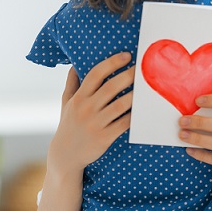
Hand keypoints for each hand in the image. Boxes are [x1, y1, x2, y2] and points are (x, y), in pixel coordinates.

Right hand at [48, 52, 134, 172]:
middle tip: (143, 67)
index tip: (127, 55)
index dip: (112, 62)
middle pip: (111, 87)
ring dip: (135, 95)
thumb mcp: (66, 102)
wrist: (65, 156)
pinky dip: (134, 115)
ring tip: (146, 86)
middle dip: (129, 75)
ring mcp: (96, 124)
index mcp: (79, 97)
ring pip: (120, 105)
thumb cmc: (69, 124)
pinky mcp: (104, 138)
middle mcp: (86, 109)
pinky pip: (124, 124)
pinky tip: (143, 107)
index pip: (95, 74)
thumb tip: (75, 63)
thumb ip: (72, 83)